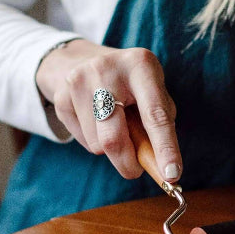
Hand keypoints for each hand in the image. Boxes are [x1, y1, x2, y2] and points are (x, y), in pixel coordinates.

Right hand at [35, 39, 181, 182]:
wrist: (84, 59)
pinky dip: (95, 141)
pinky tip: (97, 120)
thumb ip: (159, 120)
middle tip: (137, 171)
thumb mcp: (151, 87)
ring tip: (115, 125)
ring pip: (98, 145)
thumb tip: (161, 164)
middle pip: (114, 138)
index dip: (165, 147)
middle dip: (128, 163)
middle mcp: (107, 70)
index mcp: (140, 64)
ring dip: (111, 149)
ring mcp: (80, 83)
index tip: (172, 174)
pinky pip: (82, 140)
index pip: (154, 114)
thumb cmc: (130, 82)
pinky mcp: (61, 98)